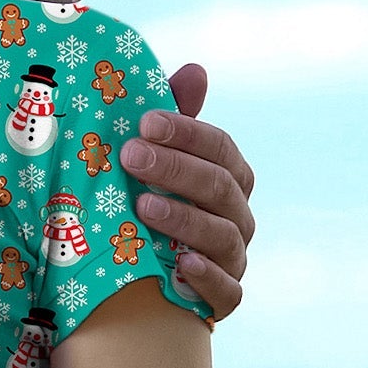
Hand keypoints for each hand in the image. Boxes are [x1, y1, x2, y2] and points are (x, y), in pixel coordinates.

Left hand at [119, 64, 253, 319]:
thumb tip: (196, 70)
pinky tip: (180, 265)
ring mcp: (233, 258)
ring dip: (184, 219)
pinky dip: (207, 278)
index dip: (187, 133)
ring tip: (143, 206)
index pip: (220, 148)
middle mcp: (237, 215)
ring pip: (223, 236)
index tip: (144, 122)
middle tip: (130, 156)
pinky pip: (227, 292)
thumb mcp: (155, 159)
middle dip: (175, 169)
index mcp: (228, 176)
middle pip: (220, 187)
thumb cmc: (150, 200)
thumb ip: (174, 118)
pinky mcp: (223, 298)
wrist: (142, 276)